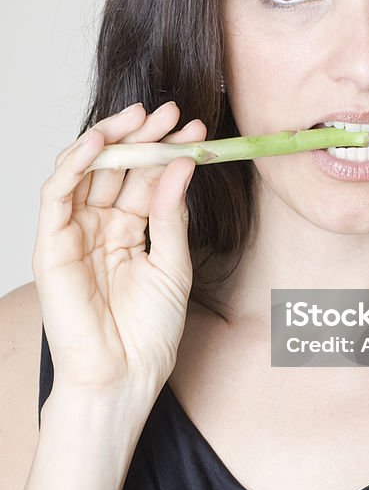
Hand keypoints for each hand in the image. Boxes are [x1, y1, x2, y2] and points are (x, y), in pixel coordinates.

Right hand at [32, 102, 206, 404]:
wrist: (123, 377)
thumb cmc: (149, 332)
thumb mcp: (173, 265)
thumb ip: (171, 214)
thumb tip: (181, 164)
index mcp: (131, 230)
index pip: (146, 178)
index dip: (167, 151)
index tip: (196, 129)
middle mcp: (101, 226)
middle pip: (118, 168)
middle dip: (142, 136)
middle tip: (169, 112)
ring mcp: (74, 233)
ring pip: (86, 171)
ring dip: (111, 139)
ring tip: (141, 116)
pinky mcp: (50, 245)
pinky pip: (57, 194)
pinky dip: (75, 164)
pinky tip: (100, 142)